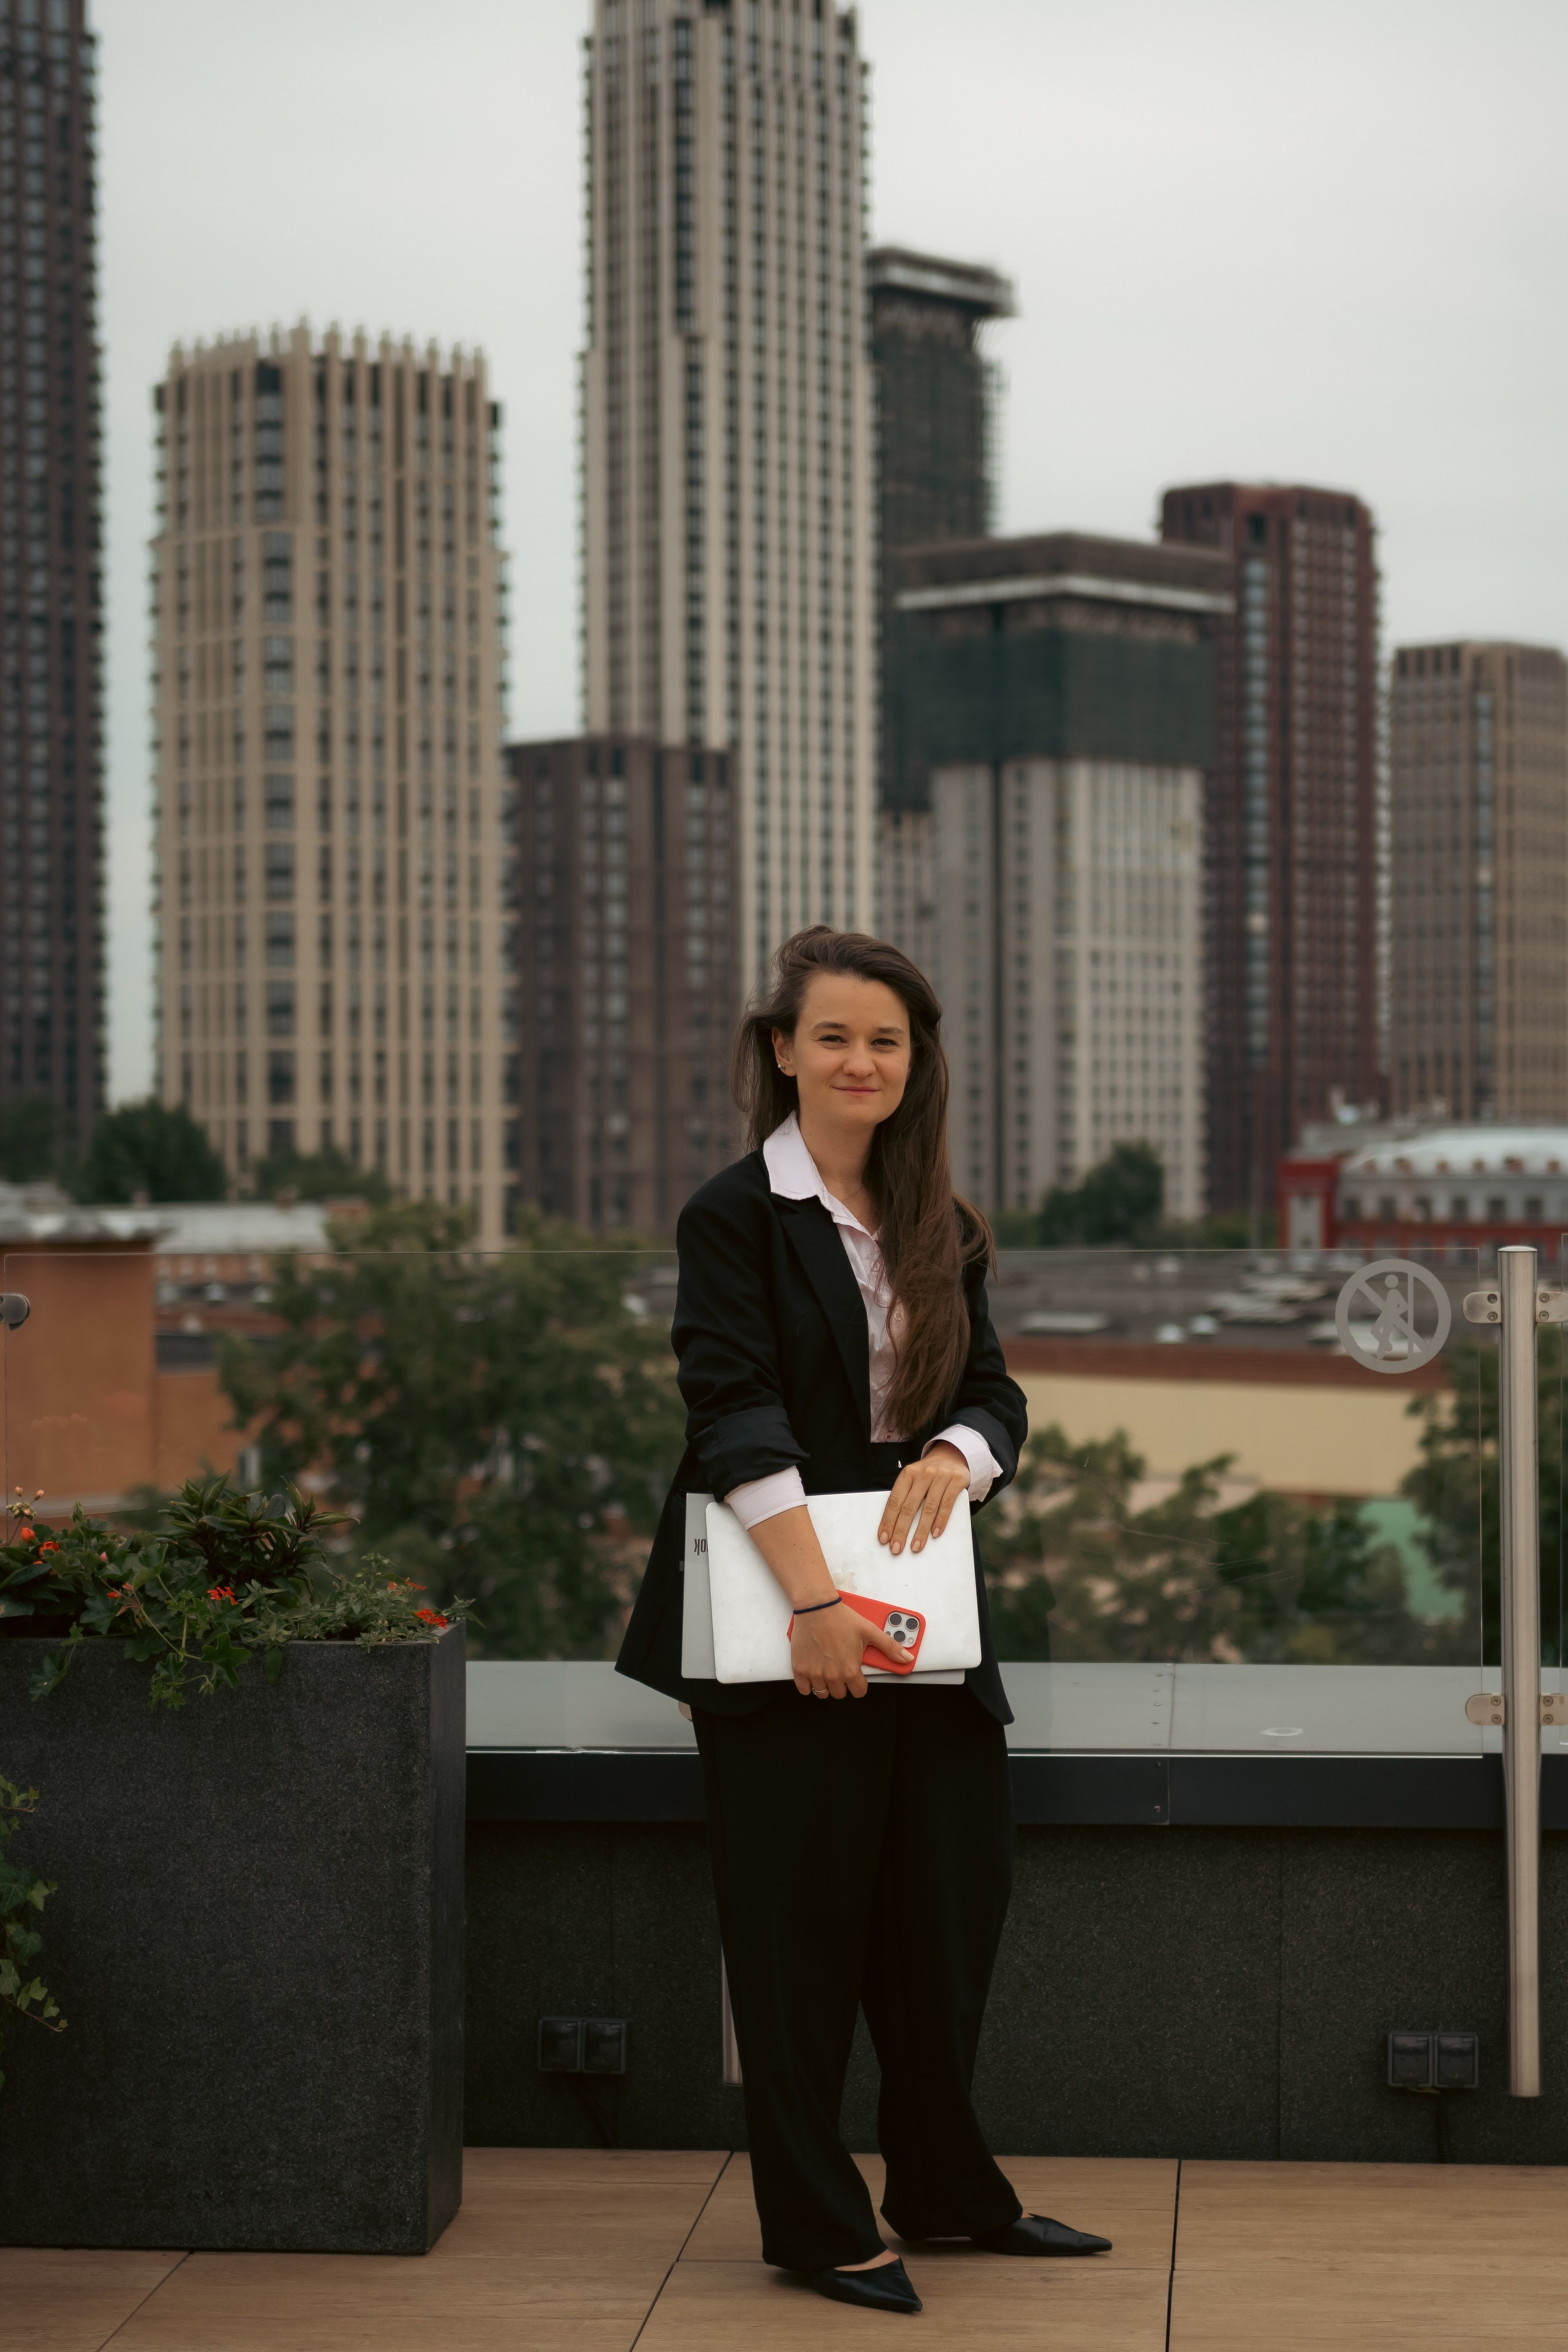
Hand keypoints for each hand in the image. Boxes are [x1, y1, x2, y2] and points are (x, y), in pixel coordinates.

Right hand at [790, 1596, 911, 1699]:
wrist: (816, 1607)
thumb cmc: (841, 1618)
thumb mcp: (870, 1631)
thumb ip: (889, 1647)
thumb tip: (906, 1658)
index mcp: (850, 1670)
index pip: (859, 1692)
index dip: (859, 1684)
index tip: (856, 1677)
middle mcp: (833, 1675)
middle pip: (840, 1694)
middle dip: (843, 1684)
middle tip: (841, 1670)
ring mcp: (815, 1673)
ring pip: (823, 1693)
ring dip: (826, 1685)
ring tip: (828, 1670)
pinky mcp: (800, 1669)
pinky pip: (804, 1689)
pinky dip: (808, 1685)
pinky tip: (814, 1673)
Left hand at [878, 1444, 969, 1556]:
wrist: (953, 1456)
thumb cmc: (929, 1474)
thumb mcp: (914, 1479)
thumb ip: (906, 1496)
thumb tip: (895, 1526)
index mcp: (908, 1474)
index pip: (894, 1500)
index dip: (888, 1521)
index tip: (883, 1538)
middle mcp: (923, 1473)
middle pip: (909, 1507)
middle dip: (901, 1530)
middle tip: (896, 1548)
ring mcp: (940, 1476)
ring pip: (928, 1508)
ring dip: (921, 1530)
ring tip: (916, 1546)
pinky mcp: (956, 1480)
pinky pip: (947, 1504)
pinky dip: (941, 1521)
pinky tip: (935, 1534)